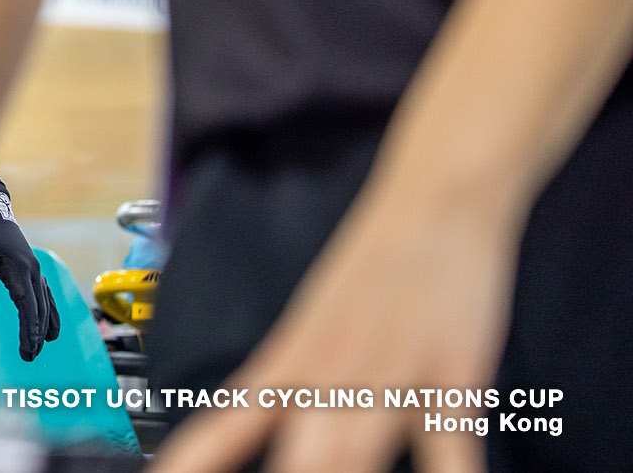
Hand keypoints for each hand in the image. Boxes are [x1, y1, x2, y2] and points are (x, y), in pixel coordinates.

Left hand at [0, 173, 58, 360]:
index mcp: (20, 269)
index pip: (29, 307)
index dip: (29, 331)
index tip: (27, 350)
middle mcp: (33, 271)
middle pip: (40, 309)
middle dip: (36, 334)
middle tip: (29, 357)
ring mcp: (35, 269)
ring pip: (46, 303)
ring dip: (45, 325)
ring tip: (41, 346)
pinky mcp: (32, 269)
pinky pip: (46, 294)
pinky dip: (50, 312)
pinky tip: (50, 327)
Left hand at [154, 183, 518, 472]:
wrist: (432, 199)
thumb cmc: (374, 268)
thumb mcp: (313, 327)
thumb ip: (289, 388)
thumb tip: (263, 431)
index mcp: (287, 366)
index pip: (224, 429)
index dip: (190, 463)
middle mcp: (327, 378)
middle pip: (294, 464)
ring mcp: (388, 379)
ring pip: (353, 461)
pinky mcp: (453, 375)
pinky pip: (449, 445)